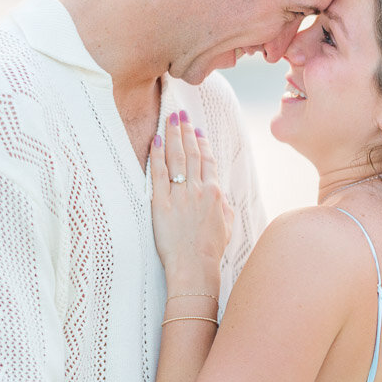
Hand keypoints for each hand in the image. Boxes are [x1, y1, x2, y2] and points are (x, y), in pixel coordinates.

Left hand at [150, 112, 233, 279]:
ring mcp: (179, 196)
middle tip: (180, 114)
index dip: (202, 142)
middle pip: (191, 153)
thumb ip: (224, 205)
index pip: (207, 160)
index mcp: (214, 193)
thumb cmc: (210, 251)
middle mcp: (197, 190)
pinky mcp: (161, 204)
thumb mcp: (226, 226)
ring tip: (169, 119)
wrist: (194, 267)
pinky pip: (158, 174)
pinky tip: (155, 140)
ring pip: (176, 158)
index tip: (197, 129)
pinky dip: (156, 155)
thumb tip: (220, 193)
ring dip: (173, 136)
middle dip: (186, 130)